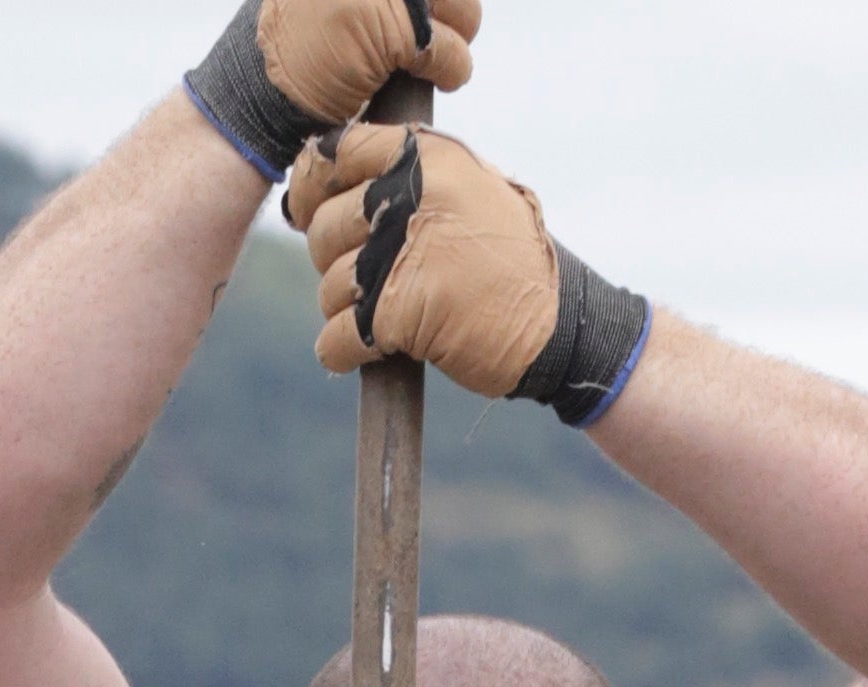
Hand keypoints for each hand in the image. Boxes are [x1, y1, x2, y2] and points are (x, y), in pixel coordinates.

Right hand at [183, 0, 472, 194]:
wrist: (257, 95)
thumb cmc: (292, 50)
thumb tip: (430, 0)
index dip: (433, 0)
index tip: (429, 14)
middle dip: (454, 10)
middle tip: (434, 37)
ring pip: (464, 10)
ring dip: (457, 39)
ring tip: (429, 59)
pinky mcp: (392, 30)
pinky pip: (451, 51)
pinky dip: (451, 72)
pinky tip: (430, 80)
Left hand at [291, 122, 641, 414]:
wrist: (555, 320)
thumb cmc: (508, 257)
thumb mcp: (469, 185)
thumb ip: (410, 174)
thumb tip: (337, 181)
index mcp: (423, 157)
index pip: (336, 152)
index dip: (313, 186)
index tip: (312, 211)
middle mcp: (408, 196)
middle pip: (324, 227)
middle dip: (331, 260)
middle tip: (359, 278)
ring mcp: (402, 254)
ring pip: (330, 285)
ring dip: (342, 310)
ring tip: (375, 317)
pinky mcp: (400, 314)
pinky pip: (337, 338)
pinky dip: (340, 352)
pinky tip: (358, 352)